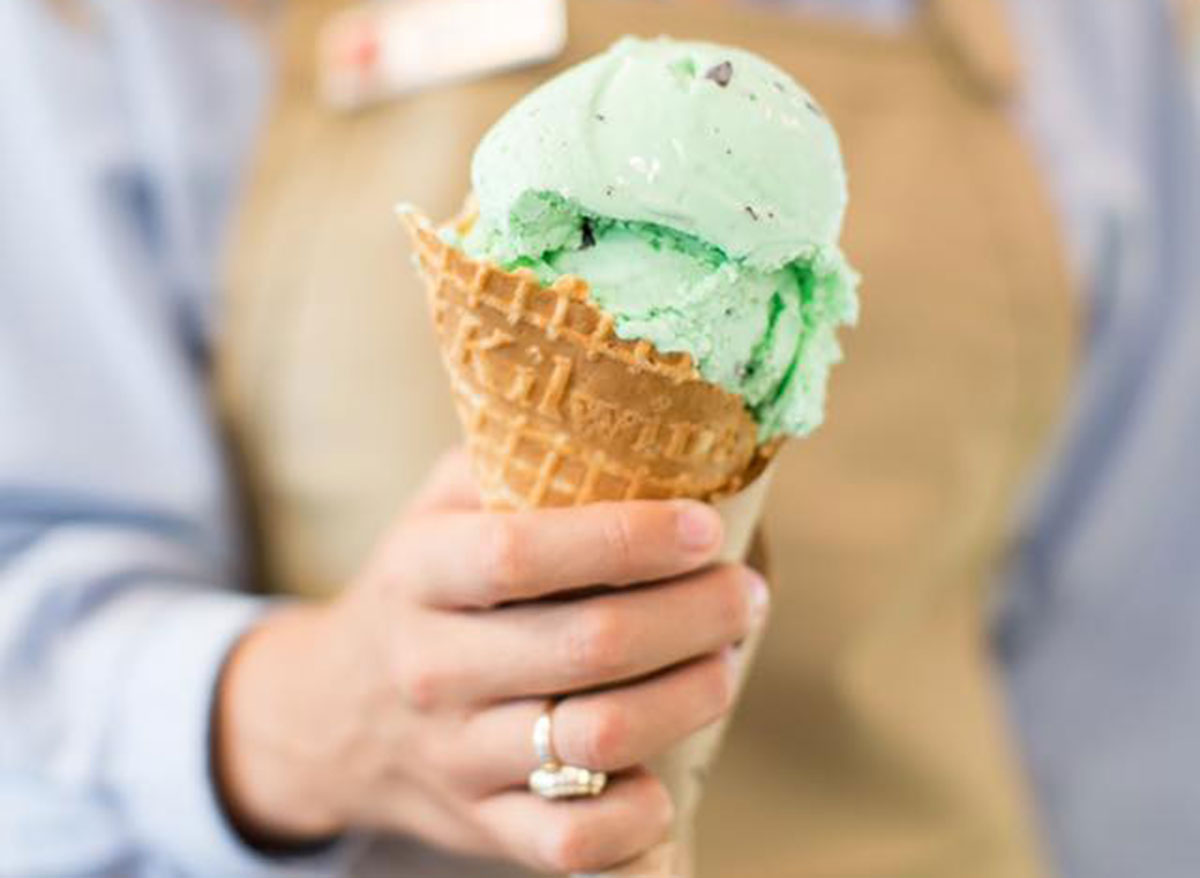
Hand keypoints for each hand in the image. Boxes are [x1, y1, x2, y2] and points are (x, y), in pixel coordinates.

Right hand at [215, 450, 768, 872]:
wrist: (332, 715)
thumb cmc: (418, 591)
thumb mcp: (438, 508)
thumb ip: (516, 461)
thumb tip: (649, 425)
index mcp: (420, 573)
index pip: (524, 554)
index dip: (627, 539)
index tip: (703, 527)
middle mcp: (431, 668)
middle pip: (586, 646)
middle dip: (694, 615)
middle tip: (744, 593)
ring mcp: (455, 756)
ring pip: (597, 738)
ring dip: (691, 697)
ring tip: (724, 661)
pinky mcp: (481, 827)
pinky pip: (573, 844)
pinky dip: (639, 815)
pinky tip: (665, 771)